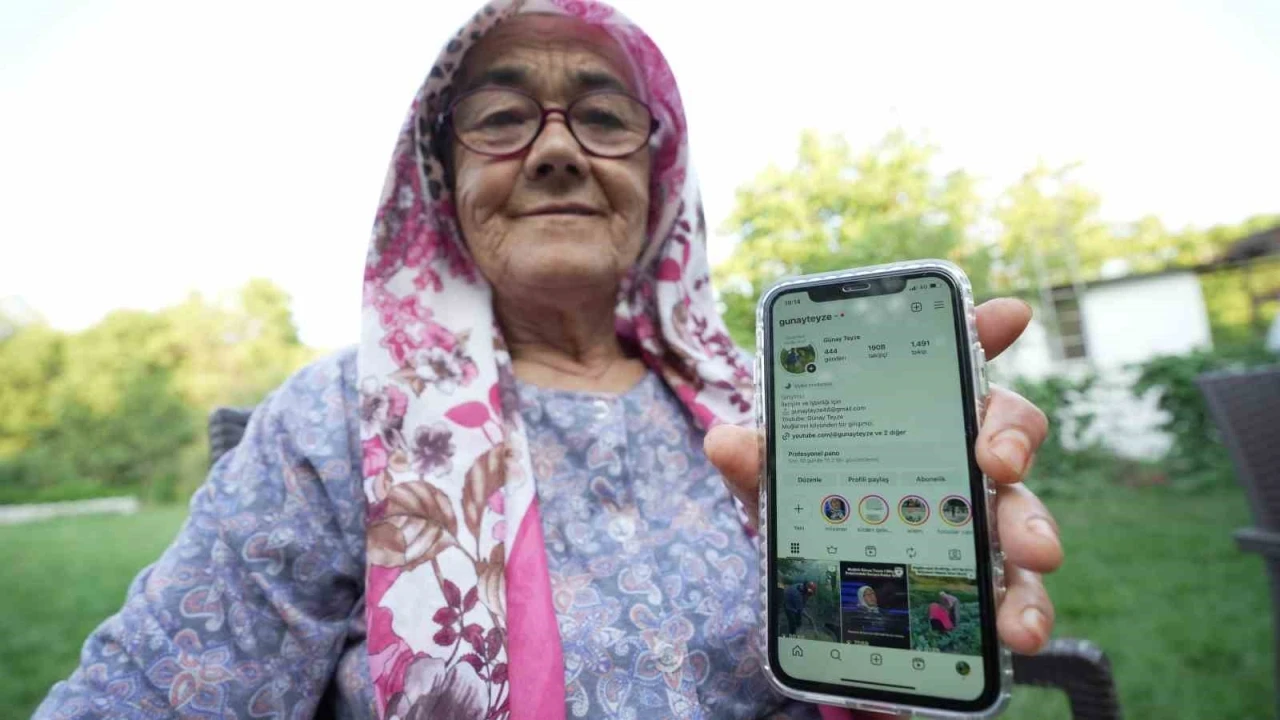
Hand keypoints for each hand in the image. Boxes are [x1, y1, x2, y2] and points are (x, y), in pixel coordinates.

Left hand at [706, 298, 1059, 655]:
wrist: (814, 585)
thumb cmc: (809, 505)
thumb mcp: (776, 481)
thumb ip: (756, 459)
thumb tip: (724, 441)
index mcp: (917, 413)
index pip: (956, 358)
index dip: (984, 329)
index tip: (1009, 314)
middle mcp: (960, 456)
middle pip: (1007, 429)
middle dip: (1013, 438)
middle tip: (1000, 463)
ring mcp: (980, 517)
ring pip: (1025, 513)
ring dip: (1034, 537)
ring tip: (1032, 558)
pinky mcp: (987, 576)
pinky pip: (1018, 588)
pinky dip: (1024, 608)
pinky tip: (1016, 634)